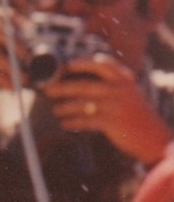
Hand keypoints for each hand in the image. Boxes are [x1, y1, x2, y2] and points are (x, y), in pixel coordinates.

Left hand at [42, 53, 172, 165]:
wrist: (156, 138)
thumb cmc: (138, 115)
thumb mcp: (130, 93)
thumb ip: (112, 84)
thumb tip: (81, 80)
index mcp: (124, 79)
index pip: (101, 64)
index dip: (81, 63)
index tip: (65, 65)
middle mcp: (119, 90)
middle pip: (84, 86)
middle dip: (62, 87)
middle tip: (47, 89)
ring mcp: (115, 106)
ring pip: (82, 104)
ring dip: (64, 107)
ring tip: (55, 110)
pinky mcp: (112, 123)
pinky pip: (86, 121)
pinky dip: (73, 122)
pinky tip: (65, 124)